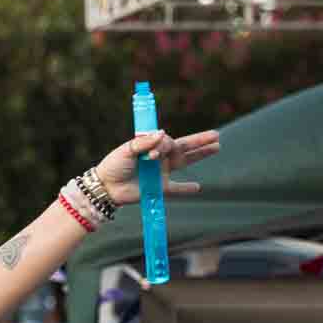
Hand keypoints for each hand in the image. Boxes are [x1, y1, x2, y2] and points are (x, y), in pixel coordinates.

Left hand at [95, 129, 220, 208]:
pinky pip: (177, 189)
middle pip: (185, 147)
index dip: (164, 145)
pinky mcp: (160, 189)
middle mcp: (160, 158)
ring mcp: (161, 173)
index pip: (168, 141)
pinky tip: (198, 187)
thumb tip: (163, 133)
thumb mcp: (126, 150)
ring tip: (217, 148)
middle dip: (201, 141)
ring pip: (186, 163)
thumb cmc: (113, 165)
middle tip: (217, 135)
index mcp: (151, 146)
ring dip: (201, 156)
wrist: (105, 187)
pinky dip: (186, 189)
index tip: (152, 154)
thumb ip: (144, 143)